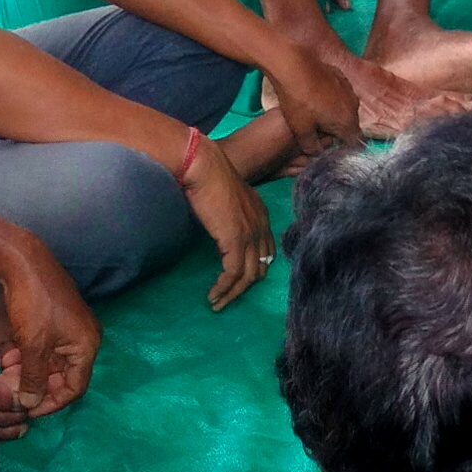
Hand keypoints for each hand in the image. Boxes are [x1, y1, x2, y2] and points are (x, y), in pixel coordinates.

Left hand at [0, 236, 99, 415]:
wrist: (24, 262)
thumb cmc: (34, 305)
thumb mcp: (33, 346)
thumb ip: (33, 378)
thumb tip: (31, 405)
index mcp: (87, 346)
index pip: (75, 388)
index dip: (52, 402)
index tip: (28, 408)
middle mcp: (85, 338)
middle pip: (64, 375)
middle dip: (38, 384)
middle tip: (14, 388)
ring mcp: (72, 327)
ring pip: (53, 361)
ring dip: (31, 370)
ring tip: (8, 370)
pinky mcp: (58, 318)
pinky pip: (47, 346)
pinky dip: (31, 355)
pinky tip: (11, 354)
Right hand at [183, 140, 275, 307]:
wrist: (204, 167)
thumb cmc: (209, 176)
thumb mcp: (228, 198)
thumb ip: (231, 215)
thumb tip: (221, 230)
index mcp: (261, 215)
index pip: (267, 250)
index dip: (254, 268)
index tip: (239, 280)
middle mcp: (261, 226)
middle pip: (260, 267)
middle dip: (244, 286)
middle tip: (227, 297)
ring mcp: (250, 234)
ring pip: (247, 276)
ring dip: (232, 294)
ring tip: (218, 304)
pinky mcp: (235, 241)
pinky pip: (232, 274)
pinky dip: (223, 288)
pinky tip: (213, 295)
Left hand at [255, 31, 364, 159]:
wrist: (292, 66)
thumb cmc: (298, 102)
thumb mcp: (301, 132)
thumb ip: (312, 148)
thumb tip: (318, 154)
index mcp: (348, 122)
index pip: (353, 143)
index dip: (342, 148)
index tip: (328, 148)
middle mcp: (354, 106)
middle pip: (350, 126)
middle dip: (337, 132)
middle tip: (317, 132)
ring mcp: (349, 89)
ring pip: (345, 109)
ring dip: (335, 114)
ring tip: (315, 114)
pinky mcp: (341, 76)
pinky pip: (340, 94)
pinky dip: (332, 98)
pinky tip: (315, 96)